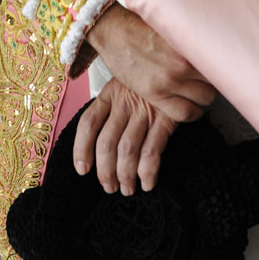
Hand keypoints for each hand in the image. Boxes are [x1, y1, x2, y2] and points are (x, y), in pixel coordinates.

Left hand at [73, 77, 176, 194]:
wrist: (177, 72)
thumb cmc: (149, 81)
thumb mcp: (125, 84)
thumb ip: (112, 107)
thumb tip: (99, 145)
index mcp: (110, 93)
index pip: (88, 123)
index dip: (81, 149)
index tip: (82, 169)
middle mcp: (125, 102)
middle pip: (106, 143)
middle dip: (105, 171)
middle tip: (109, 186)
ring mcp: (145, 111)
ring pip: (127, 150)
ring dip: (125, 175)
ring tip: (127, 188)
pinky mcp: (165, 119)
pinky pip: (151, 151)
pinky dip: (147, 172)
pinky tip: (147, 182)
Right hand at [86, 3, 215, 122]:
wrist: (113, 30)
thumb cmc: (141, 24)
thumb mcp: (171, 26)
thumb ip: (192, 36)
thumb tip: (212, 41)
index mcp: (189, 42)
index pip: (220, 59)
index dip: (224, 65)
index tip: (225, 67)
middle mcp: (183, 62)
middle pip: (216, 80)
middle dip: (216, 81)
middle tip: (210, 80)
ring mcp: (170, 80)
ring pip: (205, 98)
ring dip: (205, 97)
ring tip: (202, 94)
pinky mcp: (156, 94)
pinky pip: (185, 113)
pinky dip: (192, 113)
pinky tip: (193, 108)